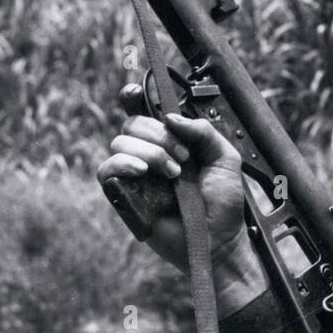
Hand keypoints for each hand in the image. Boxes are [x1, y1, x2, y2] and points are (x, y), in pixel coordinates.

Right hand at [97, 84, 255, 276]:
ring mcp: (135, 175)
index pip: (143, 113)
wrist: (218, 239)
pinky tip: (143, 172)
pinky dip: (123, 164)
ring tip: (174, 175)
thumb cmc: (222, 203)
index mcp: (172, 142)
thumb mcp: (225, 158)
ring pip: (120, 143)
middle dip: (159, 135)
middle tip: (183, 158)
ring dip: (151, 153)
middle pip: (132, 124)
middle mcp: (150, 155)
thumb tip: (170, 117)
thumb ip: (203, 132)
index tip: (136, 93)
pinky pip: (107, 170)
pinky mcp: (123, 195)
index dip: (133, 98)